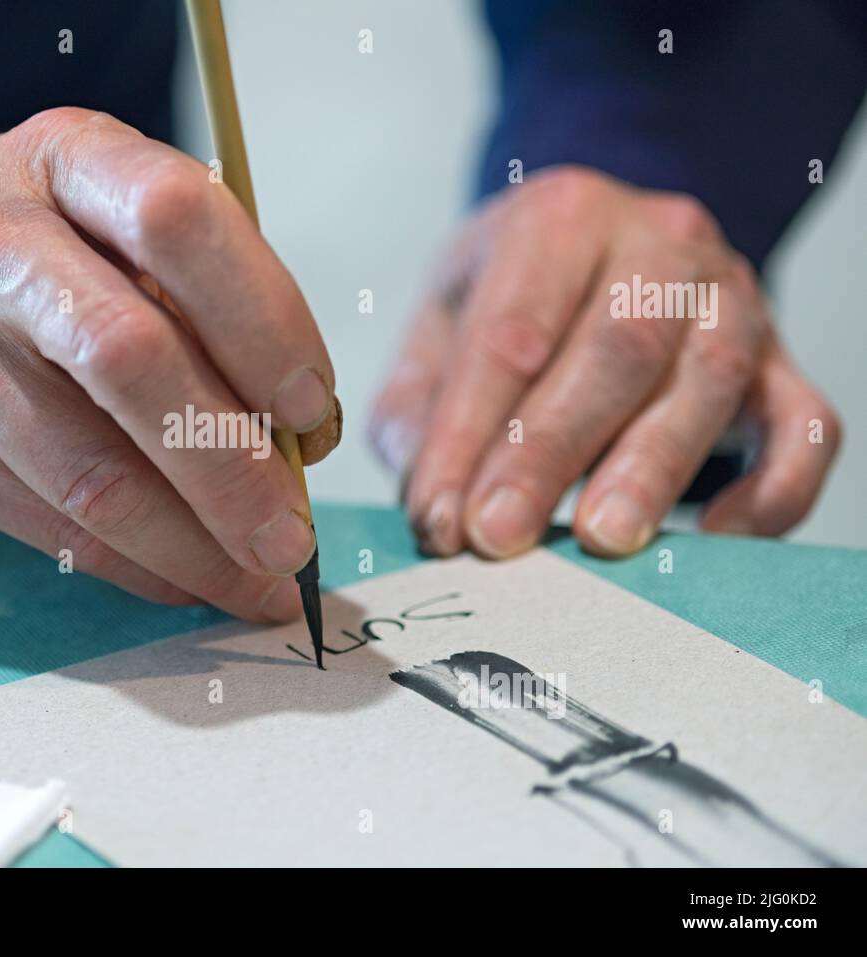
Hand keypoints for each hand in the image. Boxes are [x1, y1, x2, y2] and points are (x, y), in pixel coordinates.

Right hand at [0, 107, 339, 619]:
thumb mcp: (108, 224)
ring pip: (88, 470)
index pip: (176, 218)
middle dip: (231, 468)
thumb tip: (297, 445)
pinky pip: (49, 522)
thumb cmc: (33, 257)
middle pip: (129, 357)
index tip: (313, 410)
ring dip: (192, 545)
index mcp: (63, 156)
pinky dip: (137, 565)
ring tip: (259, 585)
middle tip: (293, 539)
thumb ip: (198, 303)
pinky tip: (189, 579)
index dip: (263, 320)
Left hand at [369, 166, 838, 558]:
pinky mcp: (784, 360)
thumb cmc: (511, 297)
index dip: (467, 434)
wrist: (599, 250)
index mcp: (559, 218)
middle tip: (501, 536)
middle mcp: (659, 240)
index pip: (510, 334)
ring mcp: (733, 297)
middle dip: (550, 452)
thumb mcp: (441, 323)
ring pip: (711, 377)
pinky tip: (718, 540)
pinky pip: (805, 425)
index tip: (439, 517)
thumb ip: (419, 407)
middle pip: (615, 347)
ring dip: (654, 467)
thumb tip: (428, 502)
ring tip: (601, 539)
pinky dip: (774, 490)